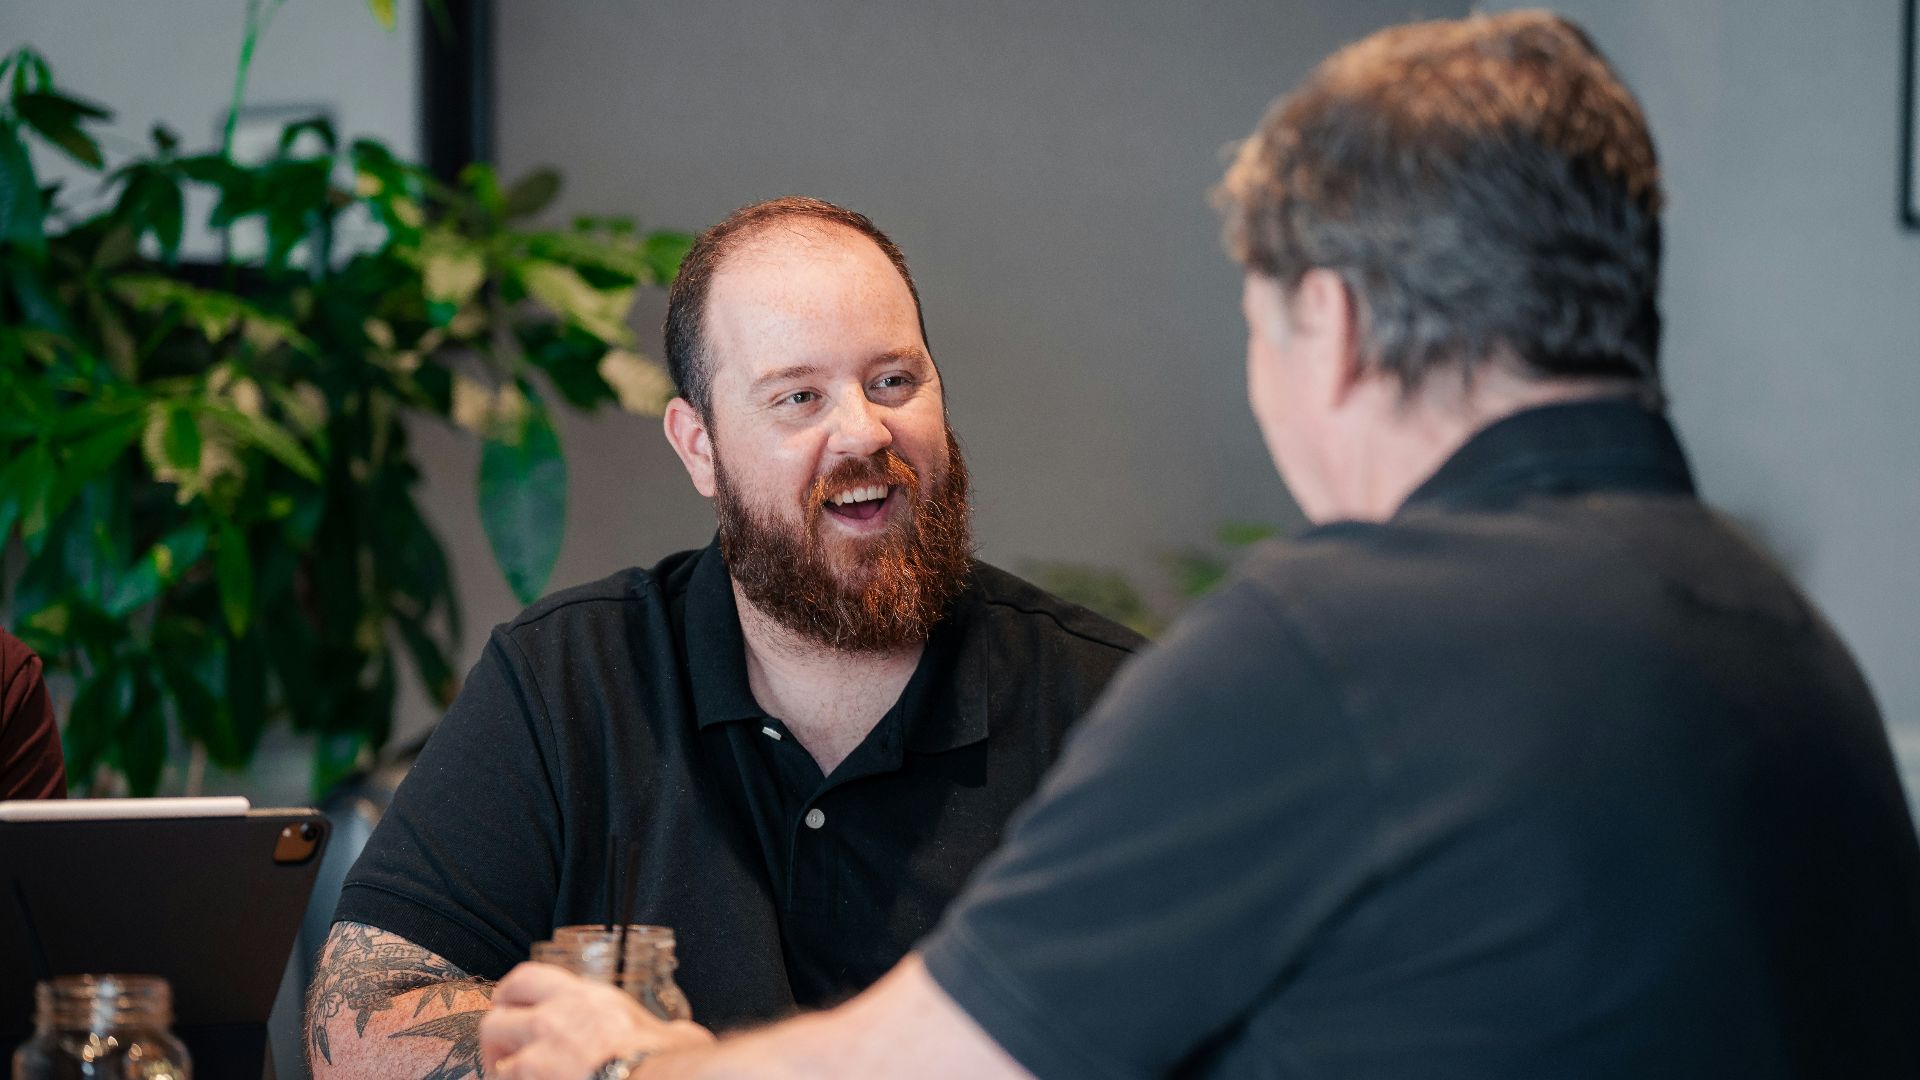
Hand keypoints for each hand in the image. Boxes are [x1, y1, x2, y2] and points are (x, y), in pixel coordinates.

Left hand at [479, 962, 714, 1078]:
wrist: (656, 1079)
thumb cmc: (664, 1061)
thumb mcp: (670, 1032)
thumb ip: (663, 1029)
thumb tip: (680, 1036)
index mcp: (586, 998)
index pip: (526, 978)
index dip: (509, 994)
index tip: (508, 1007)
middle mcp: (554, 1019)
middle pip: (495, 1019)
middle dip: (494, 1041)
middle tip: (503, 1056)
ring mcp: (538, 1056)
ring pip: (496, 1061)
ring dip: (503, 1073)